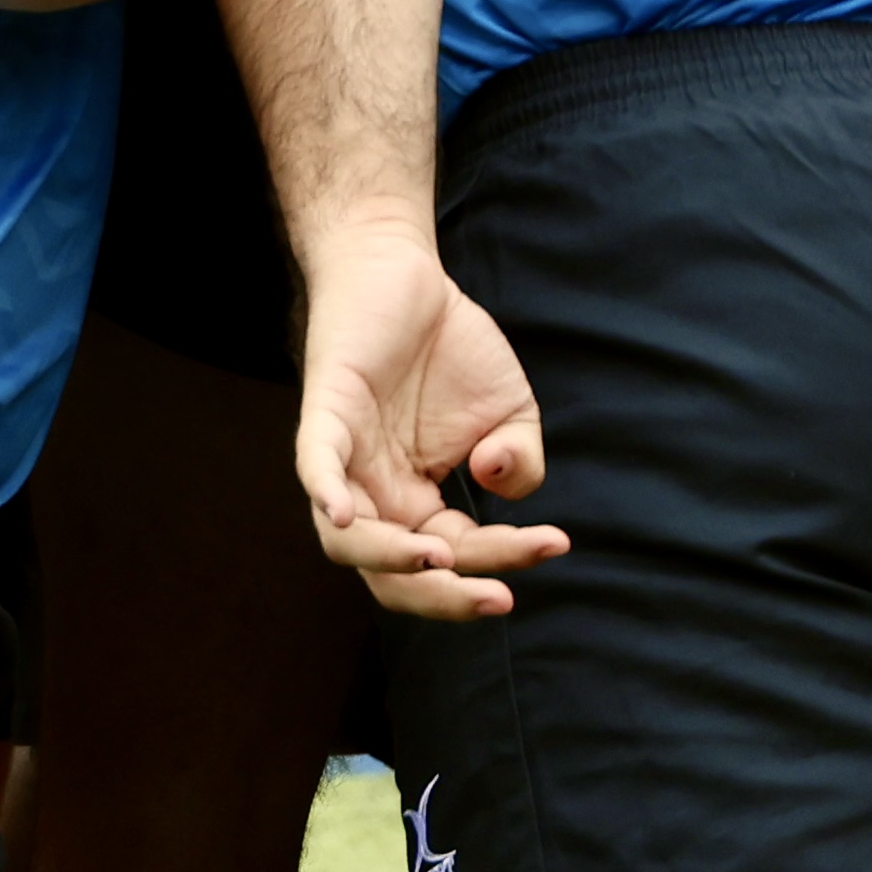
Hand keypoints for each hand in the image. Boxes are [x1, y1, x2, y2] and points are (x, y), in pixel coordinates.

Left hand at [293, 216, 566, 622]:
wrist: (403, 272)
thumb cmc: (449, 346)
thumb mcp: (511, 410)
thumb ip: (521, 458)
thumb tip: (498, 480)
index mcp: (415, 503)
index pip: (456, 556)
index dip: (503, 560)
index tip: (555, 544)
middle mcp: (375, 494)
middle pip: (395, 576)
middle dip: (447, 596)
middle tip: (497, 598)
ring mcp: (347, 459)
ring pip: (347, 541)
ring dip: (393, 560)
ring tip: (442, 558)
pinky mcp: (326, 413)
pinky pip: (316, 466)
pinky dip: (327, 493)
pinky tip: (347, 517)